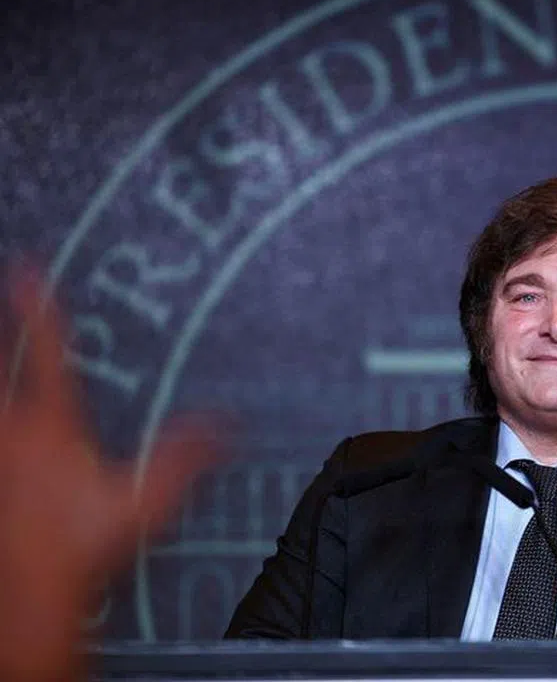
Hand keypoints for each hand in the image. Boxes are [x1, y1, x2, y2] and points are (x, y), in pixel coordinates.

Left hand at [0, 266, 218, 681]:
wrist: (31, 591)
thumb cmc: (84, 544)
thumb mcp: (146, 500)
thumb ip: (185, 457)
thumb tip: (228, 425)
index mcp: (53, 428)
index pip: (49, 356)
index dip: (37, 310)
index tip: (25, 270)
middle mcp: (11, 435)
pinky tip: (0, 435)